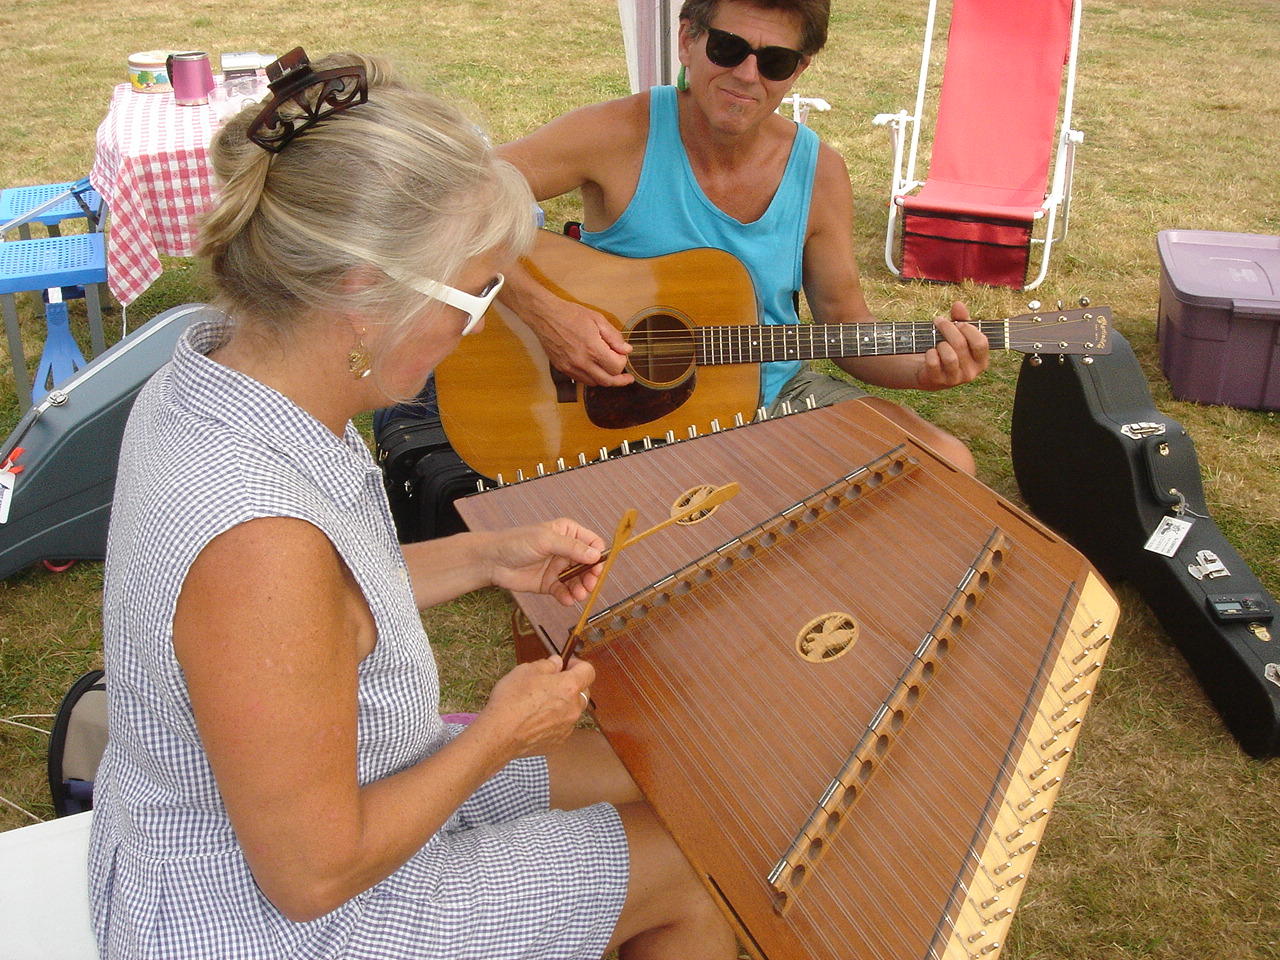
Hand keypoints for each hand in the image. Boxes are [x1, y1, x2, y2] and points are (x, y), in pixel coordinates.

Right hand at [474, 656, 594, 757]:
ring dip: (562, 704)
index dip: (578, 664)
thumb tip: (557, 663)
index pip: (588, 671)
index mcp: (569, 686)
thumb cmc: (512, 700)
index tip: (566, 664)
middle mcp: (573, 708)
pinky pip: (562, 726)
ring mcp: (567, 727)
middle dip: (571, 685)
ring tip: (539, 703)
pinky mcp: (558, 741)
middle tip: (550, 683)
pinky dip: (554, 721)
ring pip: (572, 710)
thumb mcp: (526, 671)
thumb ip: (547, 665)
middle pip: (582, 691)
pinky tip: (535, 719)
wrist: (499, 734)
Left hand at [484, 519, 604, 603]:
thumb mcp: (546, 540)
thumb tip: (596, 555)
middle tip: (590, 585)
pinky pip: (564, 591)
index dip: (598, 555)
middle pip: (589, 564)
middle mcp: (566, 550)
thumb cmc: (516, 543)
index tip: (597, 566)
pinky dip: (568, 597)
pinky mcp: (550, 584)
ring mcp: (558, 568)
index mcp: (567, 533)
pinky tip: (566, 599)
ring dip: (581, 589)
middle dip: (591, 576)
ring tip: (578, 595)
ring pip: (579, 580)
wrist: (492, 561)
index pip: (592, 543)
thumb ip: (571, 548)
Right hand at [529, 298, 633, 386]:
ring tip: (610, 371)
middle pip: (607, 381)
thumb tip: (626, 350)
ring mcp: (570, 367)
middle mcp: (581, 362)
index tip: (622, 354)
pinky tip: (594, 368)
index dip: (622, 361)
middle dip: (620, 380)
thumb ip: (614, 337)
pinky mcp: (562, 368)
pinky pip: (581, 379)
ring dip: (605, 379)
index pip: (616, 367)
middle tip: (627, 378)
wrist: (544, 315)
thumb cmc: (570, 314)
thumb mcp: (597, 319)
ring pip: (594, 383)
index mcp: (593, 349)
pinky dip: (591, 377)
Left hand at [915, 301, 988, 389]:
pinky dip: (930, 353)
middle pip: (961, 344)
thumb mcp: (957, 334)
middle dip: (948, 328)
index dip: (968, 329)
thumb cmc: (948, 349)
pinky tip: (930, 352)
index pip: (981, 343)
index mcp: (981, 361)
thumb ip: (961, 319)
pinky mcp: (938, 381)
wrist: (929, 372)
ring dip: (940, 343)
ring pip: (949, 356)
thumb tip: (958, 304)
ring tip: (936, 341)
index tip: (958, 323)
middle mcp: (971, 372)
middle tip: (939, 321)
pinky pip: (934, 362)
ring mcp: (954, 379)